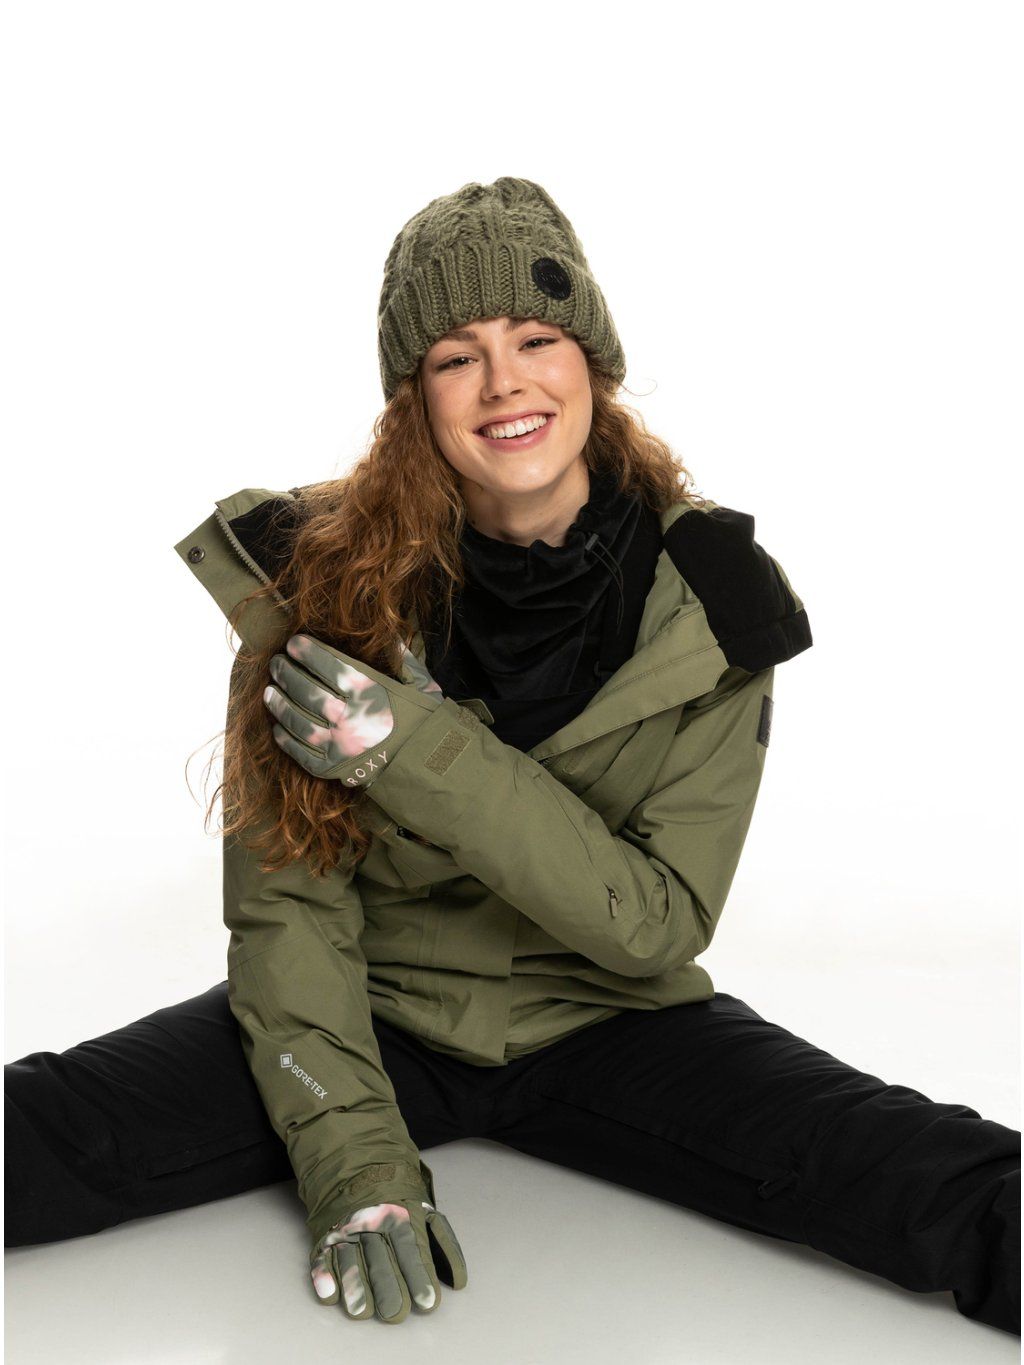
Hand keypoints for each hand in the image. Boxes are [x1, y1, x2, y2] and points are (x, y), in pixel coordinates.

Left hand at [263, 635, 443, 786]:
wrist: (431, 768)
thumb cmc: (426, 723)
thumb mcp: (422, 686)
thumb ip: (404, 660)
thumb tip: (391, 636)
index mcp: (368, 691)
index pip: (326, 664)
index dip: (306, 651)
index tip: (293, 643)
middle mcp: (348, 716)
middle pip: (305, 689)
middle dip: (286, 673)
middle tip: (276, 663)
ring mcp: (338, 744)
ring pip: (296, 720)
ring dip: (279, 704)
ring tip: (269, 691)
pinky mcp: (333, 768)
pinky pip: (300, 752)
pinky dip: (285, 739)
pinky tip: (277, 727)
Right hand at [309, 1197, 467, 1323]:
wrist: (357, 1166)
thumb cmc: (398, 1200)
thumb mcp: (426, 1212)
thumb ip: (443, 1243)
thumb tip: (458, 1281)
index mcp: (399, 1218)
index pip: (410, 1249)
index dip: (419, 1275)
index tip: (428, 1301)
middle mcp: (372, 1225)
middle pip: (381, 1259)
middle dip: (388, 1286)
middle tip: (397, 1313)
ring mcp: (346, 1232)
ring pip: (351, 1259)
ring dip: (355, 1286)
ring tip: (362, 1312)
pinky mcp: (325, 1239)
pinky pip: (322, 1257)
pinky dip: (323, 1275)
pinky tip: (329, 1295)